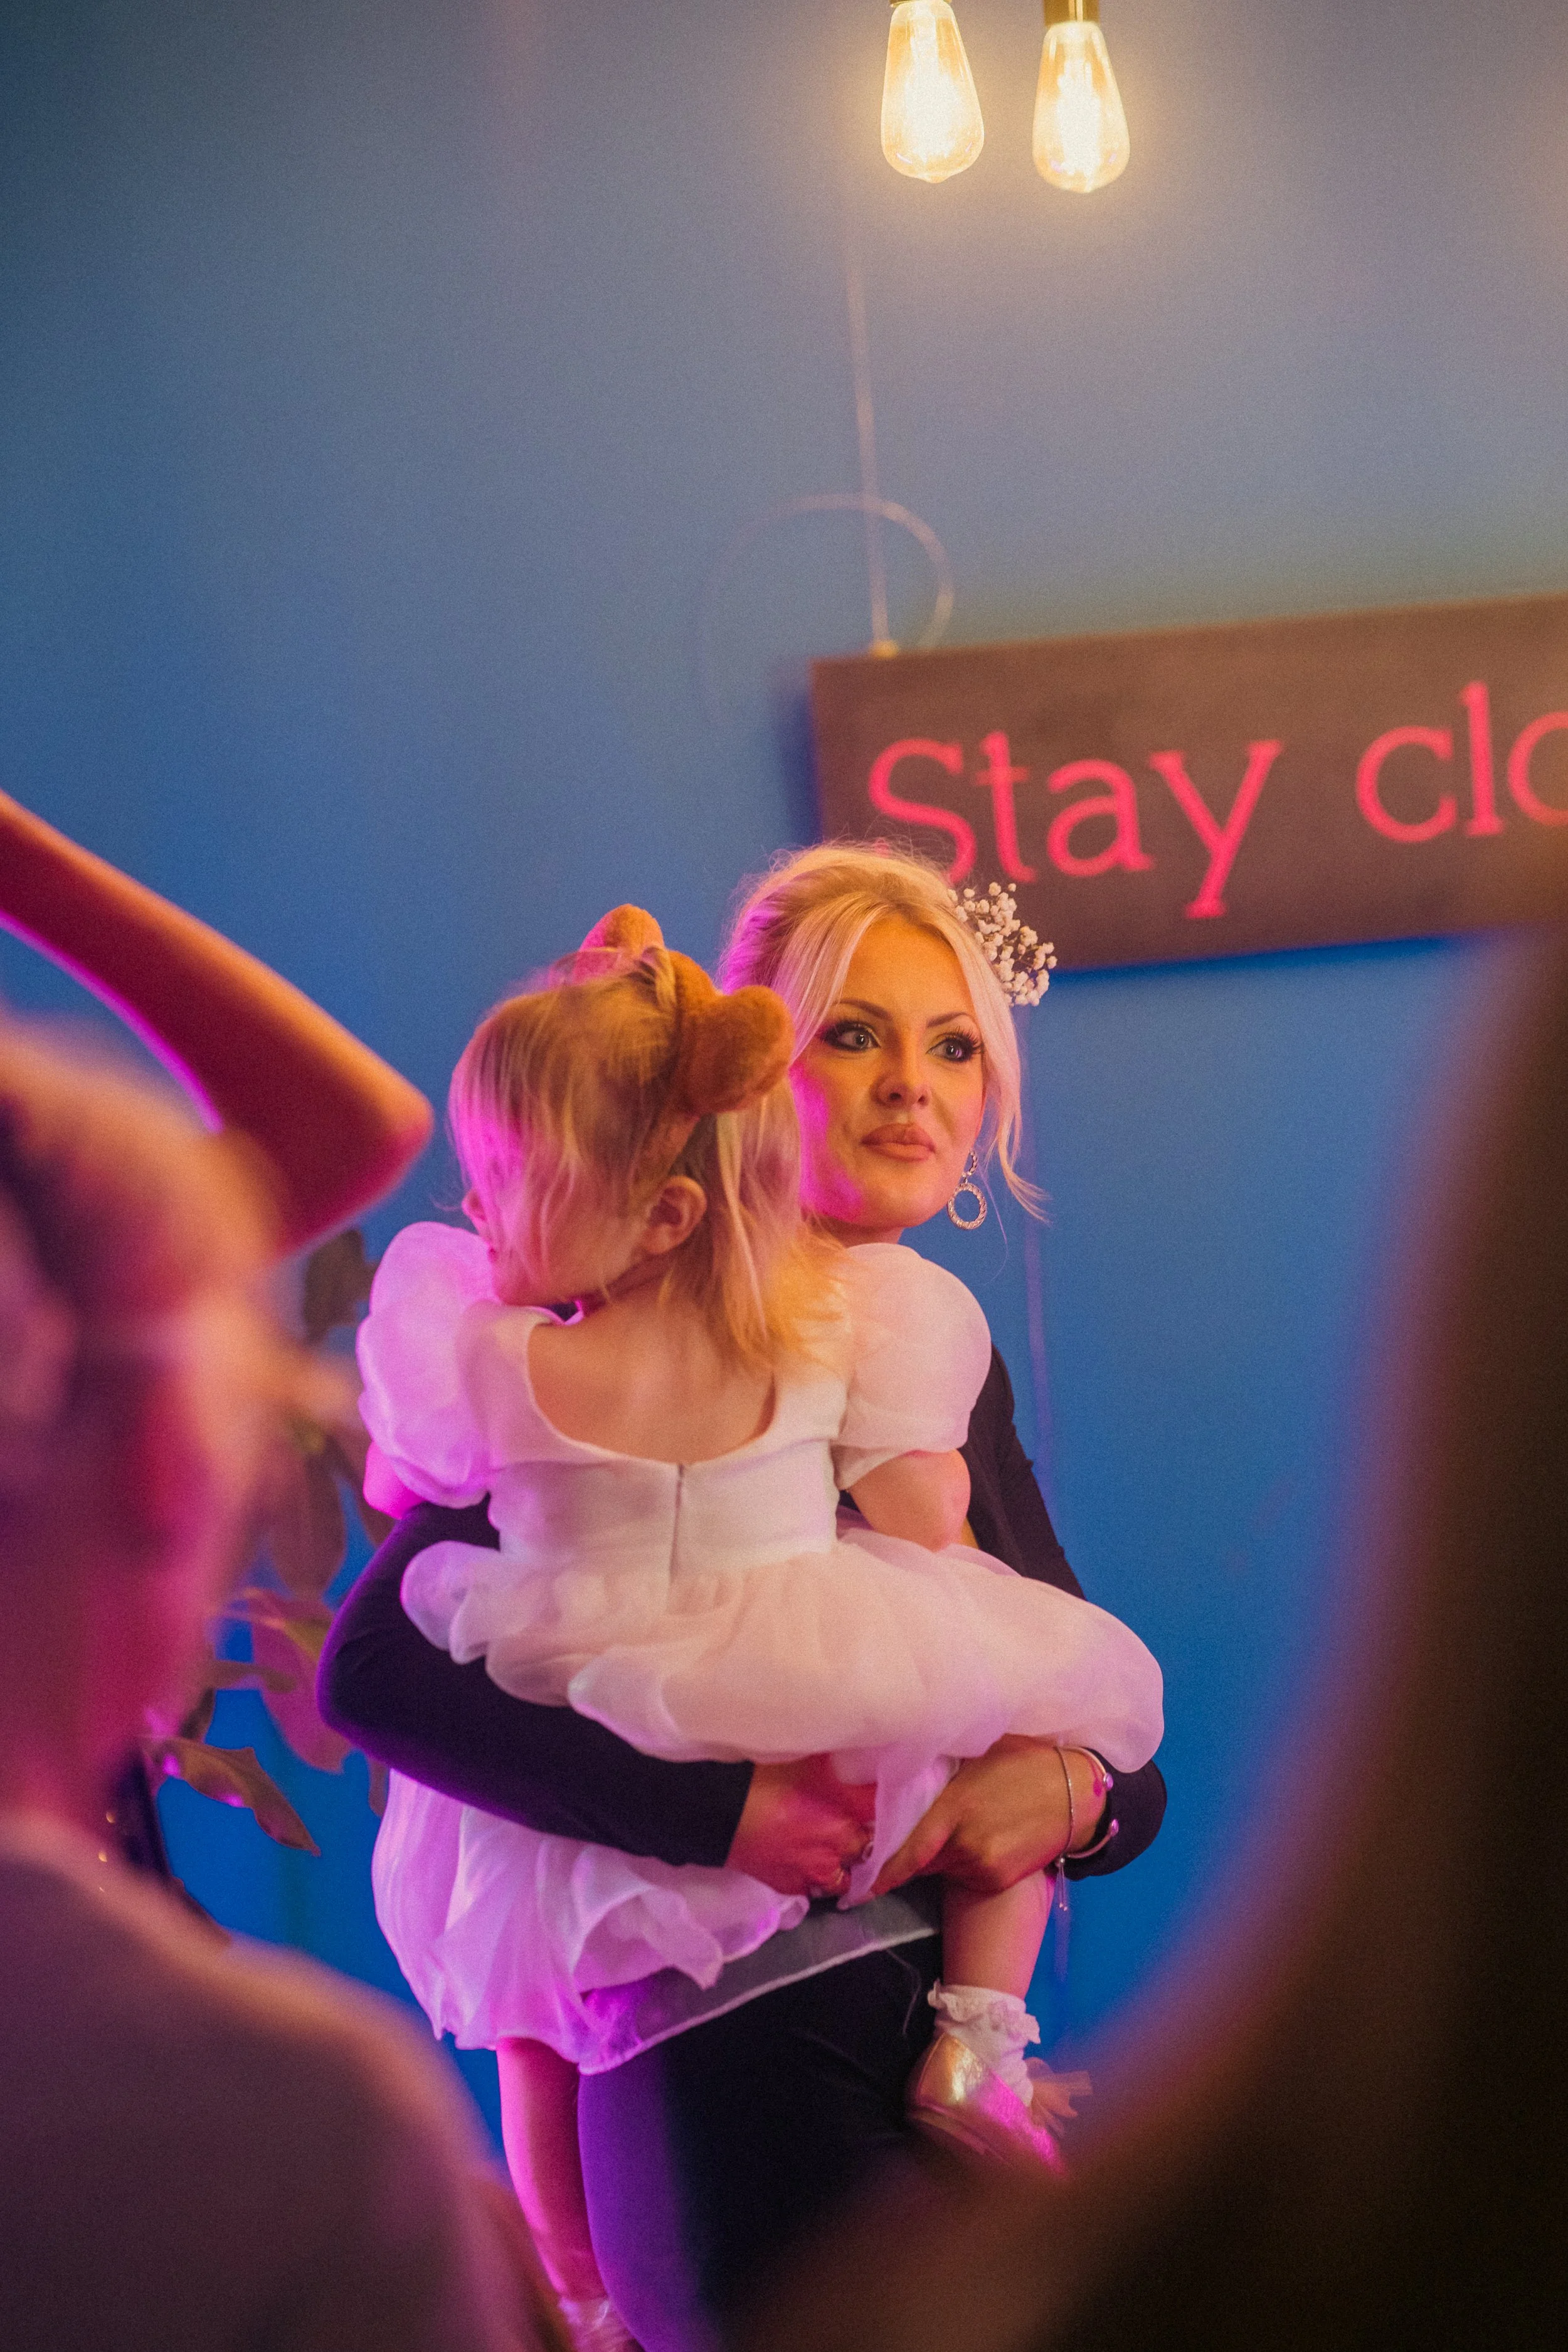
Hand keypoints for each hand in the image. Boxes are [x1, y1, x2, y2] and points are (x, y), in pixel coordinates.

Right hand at [726, 1753, 877, 1898]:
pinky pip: (817, 1887)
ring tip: (844, 1850)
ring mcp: (815, 1872)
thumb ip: (839, 1765)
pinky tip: (816, 1863)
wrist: (719, 1813)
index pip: (883, 1814)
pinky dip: (820, 1877)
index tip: (886, 1797)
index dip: (887, 1804)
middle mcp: (838, 1849)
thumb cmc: (764, 1778)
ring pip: (846, 1877)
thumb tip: (861, 1751)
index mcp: (847, 1816)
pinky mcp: (791, 1886)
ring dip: (848, 1864)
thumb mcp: (809, 1761)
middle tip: (864, 1821)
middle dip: (870, 1837)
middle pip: (870, 1848)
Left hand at [872, 1735, 1104, 1896]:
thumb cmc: (1022, 1761)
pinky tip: (980, 1835)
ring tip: (960, 1824)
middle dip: (906, 1850)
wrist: (1077, 1794)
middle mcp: (965, 1844)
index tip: (852, 1887)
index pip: (905, 1849)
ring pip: (941, 1866)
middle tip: (898, 1838)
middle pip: (919, 1858)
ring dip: (938, 1852)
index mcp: (955, 1807)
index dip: (877, 1871)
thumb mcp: (975, 1757)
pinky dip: (960, 1860)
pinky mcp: (996, 1880)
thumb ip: (937, 1774)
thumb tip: (894, 1782)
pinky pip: (963, 1874)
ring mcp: (982, 1866)